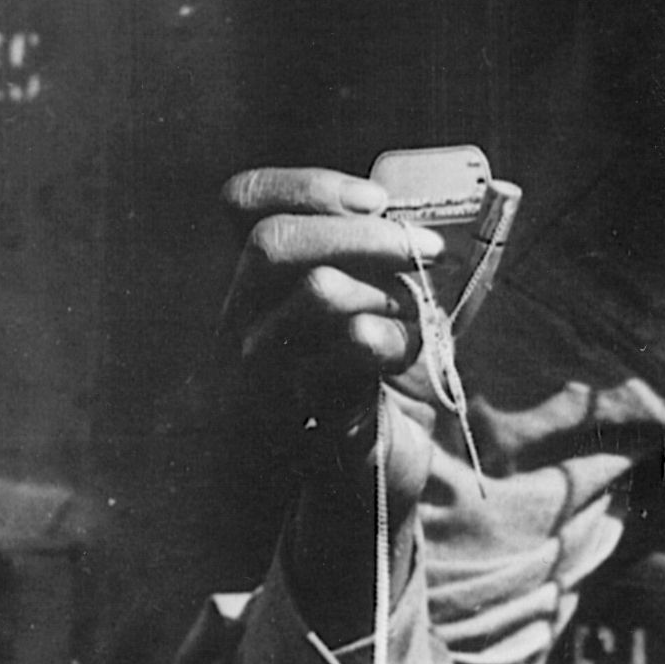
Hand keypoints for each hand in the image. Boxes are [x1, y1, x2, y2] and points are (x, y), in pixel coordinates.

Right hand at [218, 165, 444, 516]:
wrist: (350, 478)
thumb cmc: (363, 374)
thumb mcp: (358, 302)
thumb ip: (366, 252)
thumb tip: (407, 210)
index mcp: (257, 281)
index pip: (243, 201)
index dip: (310, 185)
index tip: (377, 199)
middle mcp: (242, 321)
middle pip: (275, 243)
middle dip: (365, 235)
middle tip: (423, 247)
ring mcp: (261, 370)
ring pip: (319, 291)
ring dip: (389, 294)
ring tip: (410, 317)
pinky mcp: (302, 409)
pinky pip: (353, 348)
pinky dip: (397, 340)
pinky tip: (401, 356)